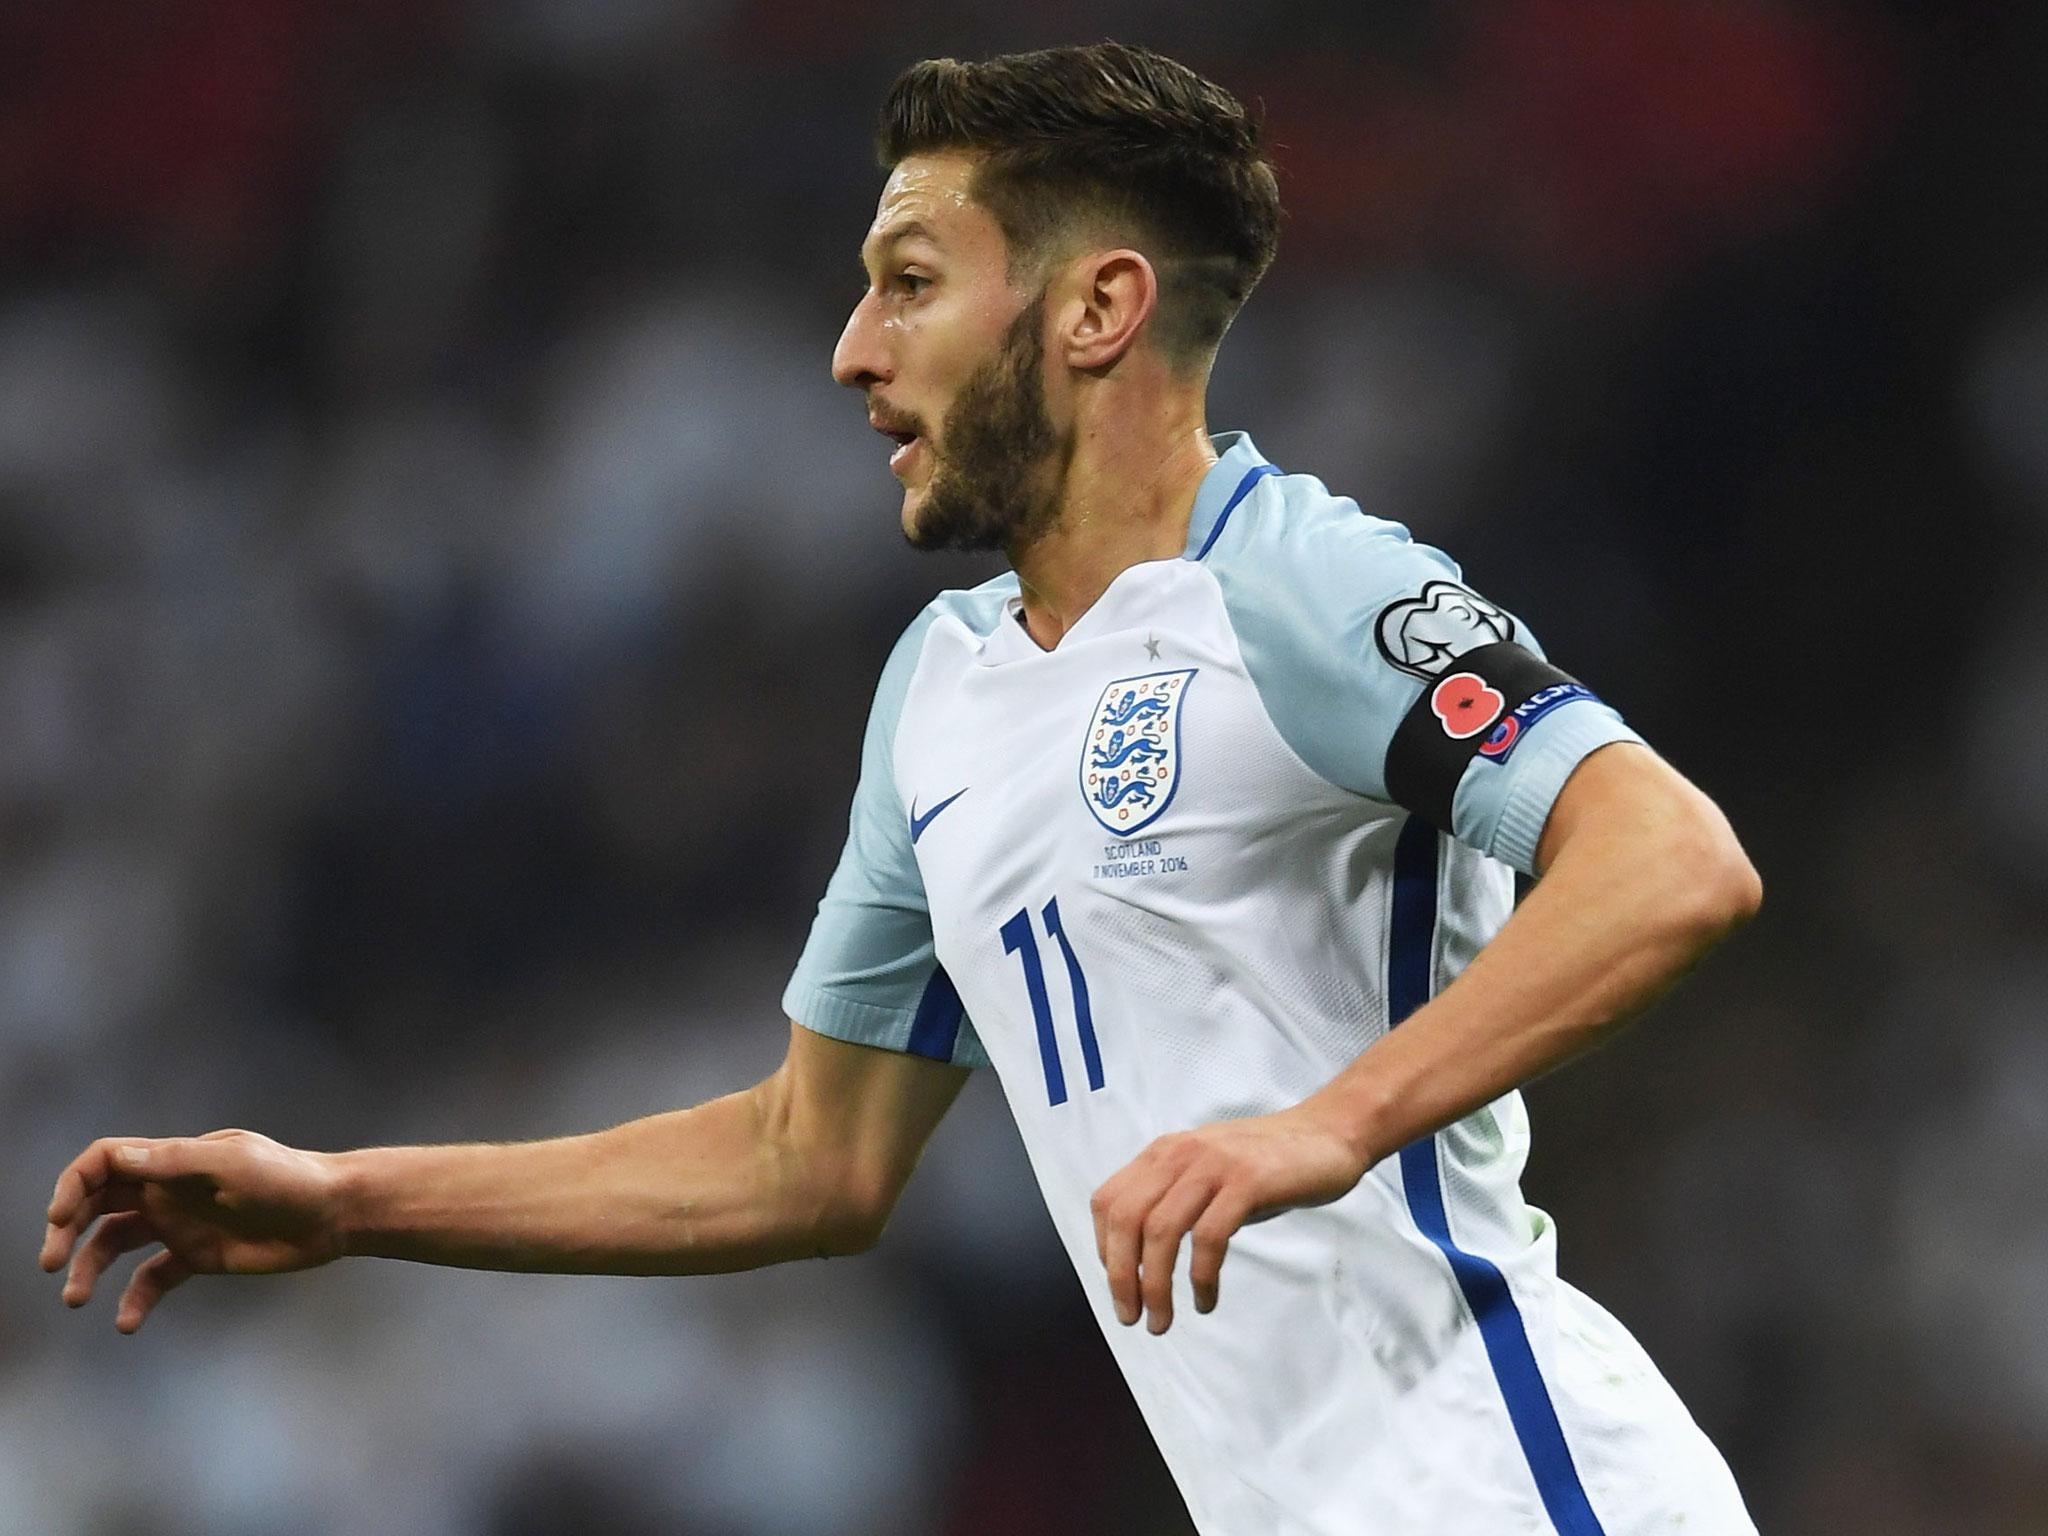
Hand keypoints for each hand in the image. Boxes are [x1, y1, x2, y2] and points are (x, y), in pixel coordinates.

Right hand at [40, 1129, 346, 1332]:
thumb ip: (175, 1162)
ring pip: (115, 1244)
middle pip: (97, 1204)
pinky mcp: (198, 1257)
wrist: (332, 1213)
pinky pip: (152, 1279)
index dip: (73, 1185)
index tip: (57, 1218)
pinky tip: (126, 1322)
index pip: (105, 1163)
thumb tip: (117, 1158)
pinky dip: (134, 1299)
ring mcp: (181, 1225)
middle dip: (66, 1230)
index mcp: (173, 1161)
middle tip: (50, 1264)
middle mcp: (168, 1191)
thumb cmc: (286, 1180)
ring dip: (89, 1268)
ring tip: (76, 1298)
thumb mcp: (231, 1165)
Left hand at [1089, 1104, 1365, 1335]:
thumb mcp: (1209, 1172)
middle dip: (1121, 1277)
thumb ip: (1176, 1198)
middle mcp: (1181, 1153)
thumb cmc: (1268, 1163)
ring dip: (1155, 1286)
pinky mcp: (1248, 1181)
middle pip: (1127, 1219)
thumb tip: (1143, 1255)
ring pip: (1162, 1232)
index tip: (1120, 1284)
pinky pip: (1210, 1237)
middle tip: (1131, 1317)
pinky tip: (1205, 1301)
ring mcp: (1214, 1165)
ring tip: (1162, 1321)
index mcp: (1165, 1152)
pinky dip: (1201, 1277)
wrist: (1328, 1133)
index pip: (1108, 1200)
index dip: (1104, 1248)